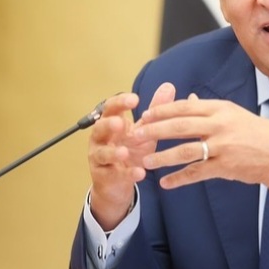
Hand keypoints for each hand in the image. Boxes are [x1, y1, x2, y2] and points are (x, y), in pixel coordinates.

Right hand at [87, 83, 175, 229]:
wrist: (118, 182)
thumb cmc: (131, 150)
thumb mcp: (144, 130)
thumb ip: (154, 110)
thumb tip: (169, 86)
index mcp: (111, 123)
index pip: (111, 108)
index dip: (120, 103)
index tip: (135, 99)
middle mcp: (101, 138)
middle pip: (99, 127)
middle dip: (108, 125)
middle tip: (121, 123)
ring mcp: (99, 158)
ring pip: (101, 153)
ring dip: (113, 152)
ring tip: (124, 152)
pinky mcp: (103, 176)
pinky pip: (114, 174)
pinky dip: (127, 174)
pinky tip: (140, 173)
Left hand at [135, 97, 268, 213]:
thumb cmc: (257, 133)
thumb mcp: (235, 114)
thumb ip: (209, 108)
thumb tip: (187, 98)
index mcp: (221, 109)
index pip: (185, 107)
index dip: (163, 111)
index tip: (145, 114)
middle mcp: (220, 125)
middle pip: (180, 126)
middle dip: (155, 130)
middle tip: (135, 135)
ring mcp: (222, 147)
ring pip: (185, 150)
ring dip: (162, 156)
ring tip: (144, 161)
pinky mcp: (225, 167)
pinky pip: (196, 173)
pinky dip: (179, 178)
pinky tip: (165, 183)